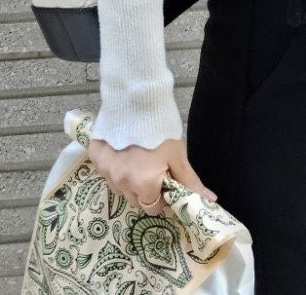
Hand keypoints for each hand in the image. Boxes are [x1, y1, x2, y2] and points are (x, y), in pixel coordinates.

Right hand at [87, 135, 217, 216]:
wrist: (138, 97)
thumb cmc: (161, 127)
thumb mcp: (178, 156)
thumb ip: (189, 181)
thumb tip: (210, 200)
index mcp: (144, 184)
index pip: (152, 207)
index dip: (162, 198)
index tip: (166, 183)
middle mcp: (121, 182)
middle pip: (135, 200)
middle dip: (145, 192)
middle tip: (154, 171)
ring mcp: (105, 170)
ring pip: (119, 187)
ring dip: (129, 181)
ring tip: (138, 159)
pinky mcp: (94, 157)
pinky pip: (106, 171)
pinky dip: (114, 166)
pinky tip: (123, 151)